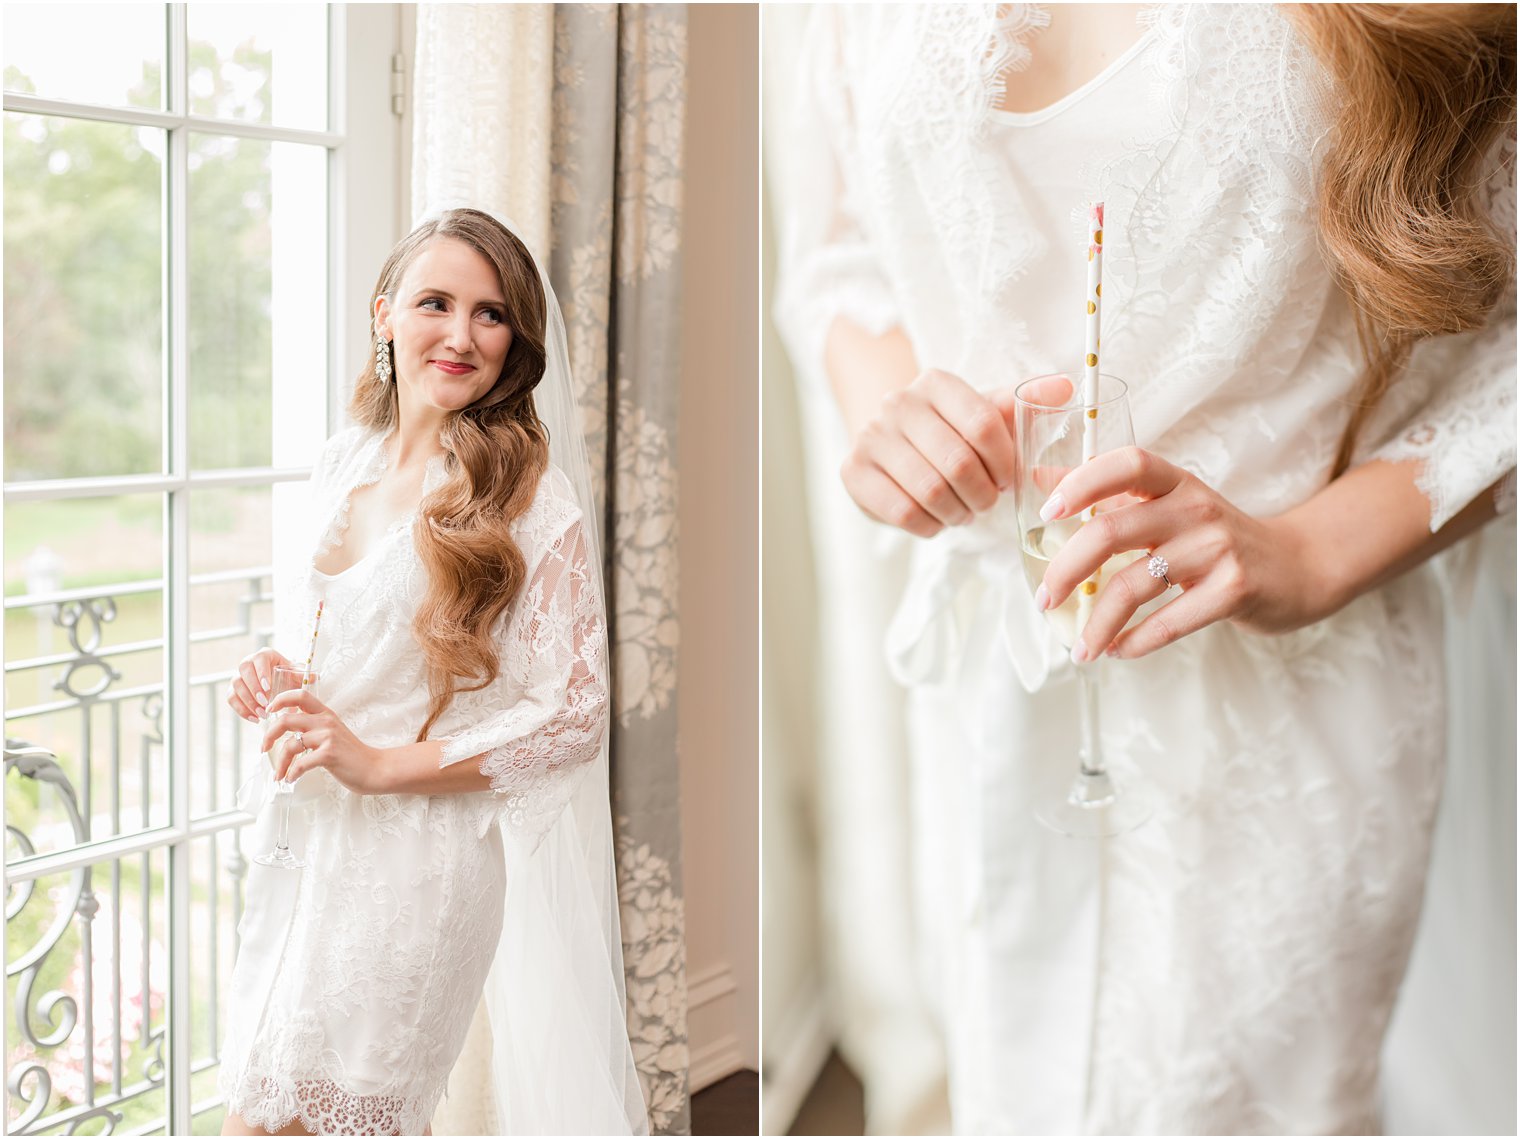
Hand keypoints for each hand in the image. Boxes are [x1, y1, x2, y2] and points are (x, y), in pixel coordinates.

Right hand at [227, 647, 295, 723]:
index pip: (259, 659)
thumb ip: (301, 675)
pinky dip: (241, 710)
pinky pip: (231, 698)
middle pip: (243, 671)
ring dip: (248, 701)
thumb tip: (314, 677)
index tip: (268, 687)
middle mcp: (249, 663)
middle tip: (265, 703)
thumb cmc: (289, 677)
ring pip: (236, 686)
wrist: (282, 685)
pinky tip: (255, 719)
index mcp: (265, 656)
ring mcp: (240, 677)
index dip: (261, 672)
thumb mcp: (296, 675)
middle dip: (253, 688)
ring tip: (262, 714)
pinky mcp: (235, 690)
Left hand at [261, 688, 388, 794]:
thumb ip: (315, 727)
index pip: (301, 695)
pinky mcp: (329, 754)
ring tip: (278, 774)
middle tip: (264, 748)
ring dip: (279, 763)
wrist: (374, 769)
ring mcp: (327, 737)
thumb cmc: (352, 755)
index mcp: (326, 714)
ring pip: (290, 745)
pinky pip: (301, 763)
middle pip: (286, 719)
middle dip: (269, 735)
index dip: (281, 699)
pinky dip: (292, 773)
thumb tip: (289, 731)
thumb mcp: (334, 733)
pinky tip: (292, 779)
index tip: (270, 710)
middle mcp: (325, 722)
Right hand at [840, 369, 1018, 536]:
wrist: (889, 442)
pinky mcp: (853, 471)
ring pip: (931, 491)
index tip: (1007, 479)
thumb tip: (1063, 387)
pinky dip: (930, 526)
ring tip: (963, 512)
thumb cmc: (947, 432)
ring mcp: (871, 436)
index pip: (984, 425)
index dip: (1005, 463)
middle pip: (959, 463)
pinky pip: (903, 512)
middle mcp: (899, 403)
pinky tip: (936, 520)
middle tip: (986, 502)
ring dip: (958, 513)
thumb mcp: (983, 414)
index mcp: (937, 383)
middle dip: (983, 495)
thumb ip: (1022, 406)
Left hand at [1037, 446, 1327, 660]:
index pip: (1127, 464)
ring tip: (1079, 648)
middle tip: (1044, 599)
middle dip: (1067, 569)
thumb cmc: (1216, 537)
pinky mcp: (1234, 590)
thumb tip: (1038, 478)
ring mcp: (1217, 549)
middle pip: (1113, 531)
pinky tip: (1118, 650)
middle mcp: (1195, 508)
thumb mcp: (1168, 504)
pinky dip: (1135, 641)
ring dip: (1097, 622)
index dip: (1082, 482)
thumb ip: (1109, 493)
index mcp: (1175, 483)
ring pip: (1135, 585)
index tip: (1046, 513)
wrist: (1299, 566)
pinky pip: (1170, 621)